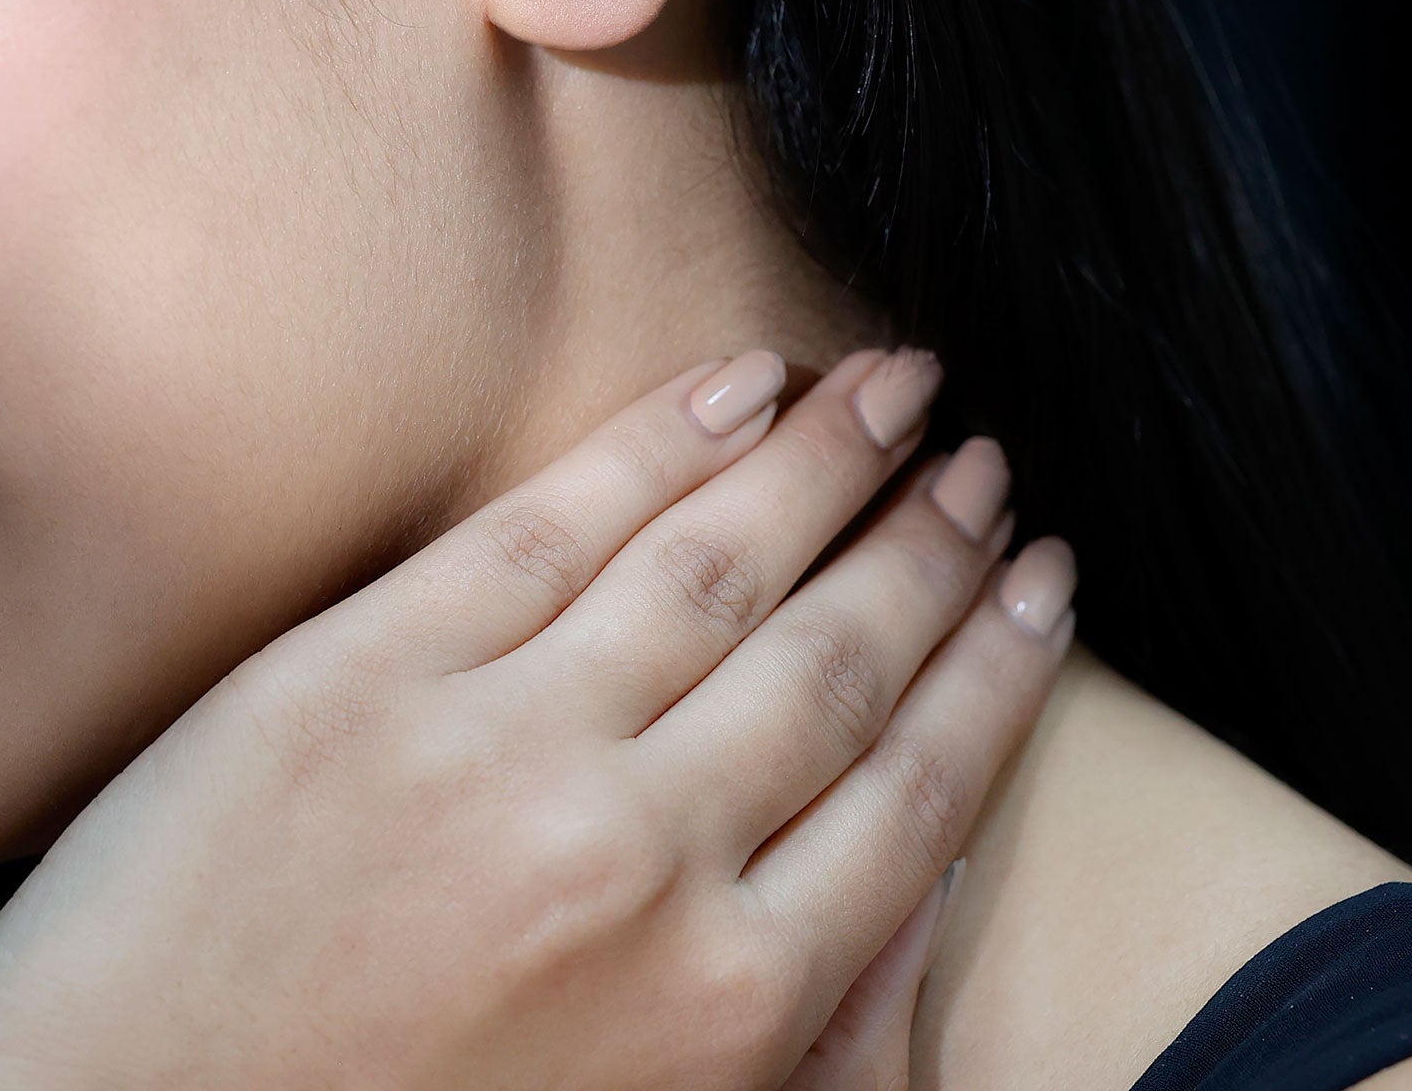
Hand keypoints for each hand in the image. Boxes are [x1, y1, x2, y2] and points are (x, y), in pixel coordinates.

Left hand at [0, 346, 1075, 1090]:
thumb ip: (798, 1035)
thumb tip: (911, 891)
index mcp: (720, 1010)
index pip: (913, 792)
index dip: (994, 667)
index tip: (1044, 577)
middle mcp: (638, 860)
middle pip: (836, 660)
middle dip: (930, 545)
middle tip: (985, 457)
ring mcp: (499, 746)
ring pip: (718, 566)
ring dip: (828, 463)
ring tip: (901, 386)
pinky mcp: (367, 669)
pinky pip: (553, 524)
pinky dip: (660, 444)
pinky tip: (738, 385)